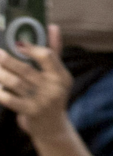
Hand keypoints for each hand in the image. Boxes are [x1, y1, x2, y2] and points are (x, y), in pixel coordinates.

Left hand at [0, 26, 72, 142]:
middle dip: (8, 60)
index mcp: (62, 76)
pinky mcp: (30, 112)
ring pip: (15, 83)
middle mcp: (54, 88)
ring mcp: (42, 101)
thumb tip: (52, 26)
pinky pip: (10, 99)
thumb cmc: (52, 97)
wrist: (53, 128)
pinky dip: (0, 92)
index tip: (18, 43)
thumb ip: (54, 53)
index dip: (31, 48)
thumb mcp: (57, 77)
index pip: (47, 56)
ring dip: (1, 74)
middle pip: (26, 69)